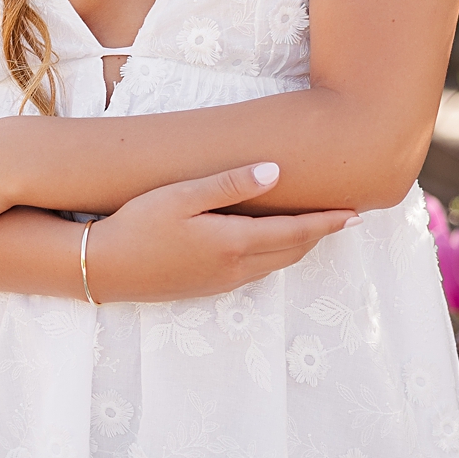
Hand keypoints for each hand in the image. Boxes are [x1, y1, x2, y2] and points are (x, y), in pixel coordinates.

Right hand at [85, 163, 357, 302]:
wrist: (104, 268)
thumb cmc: (138, 224)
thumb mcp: (181, 196)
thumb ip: (229, 184)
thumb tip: (275, 171)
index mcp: (233, 242)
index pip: (294, 231)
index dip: (326, 222)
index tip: (355, 212)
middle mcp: (235, 267)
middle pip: (291, 251)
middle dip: (321, 234)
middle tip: (346, 218)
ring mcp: (222, 281)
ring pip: (276, 263)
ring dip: (300, 246)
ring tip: (317, 230)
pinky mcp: (209, 286)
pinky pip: (257, 271)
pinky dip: (277, 256)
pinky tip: (272, 246)